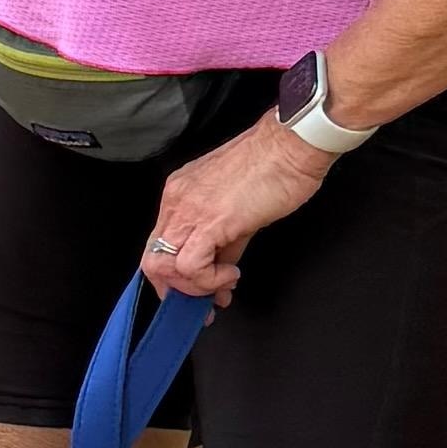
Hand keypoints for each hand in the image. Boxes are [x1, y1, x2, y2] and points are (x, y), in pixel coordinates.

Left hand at [141, 119, 331, 308]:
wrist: (292, 147)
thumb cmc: (274, 166)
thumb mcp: (238, 209)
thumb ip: (224, 243)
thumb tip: (222, 270)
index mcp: (180, 194)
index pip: (159, 244)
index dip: (174, 277)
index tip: (195, 292)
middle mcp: (177, 201)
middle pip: (154, 259)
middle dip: (179, 289)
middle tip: (205, 300)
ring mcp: (189, 210)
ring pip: (165, 266)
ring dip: (195, 287)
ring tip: (223, 284)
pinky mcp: (211, 221)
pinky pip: (190, 266)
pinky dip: (209, 281)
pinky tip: (232, 275)